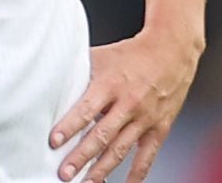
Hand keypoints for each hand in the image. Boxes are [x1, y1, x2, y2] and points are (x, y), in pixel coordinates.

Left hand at [48, 29, 202, 181]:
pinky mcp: (160, 128)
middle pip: (102, 135)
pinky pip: (147, 155)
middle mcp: (129, 103)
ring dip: (102, 169)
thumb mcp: (100, 57)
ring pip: (121, 149)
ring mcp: (146, 118)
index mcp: (110, 84)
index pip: (86, 109)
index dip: (69, 126)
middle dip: (81, 156)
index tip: (54, 141)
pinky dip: (136, 173)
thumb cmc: (131, 54)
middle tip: (64, 171)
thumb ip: (78, 73)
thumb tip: (49, 82)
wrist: (172, 51)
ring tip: (86, 182)